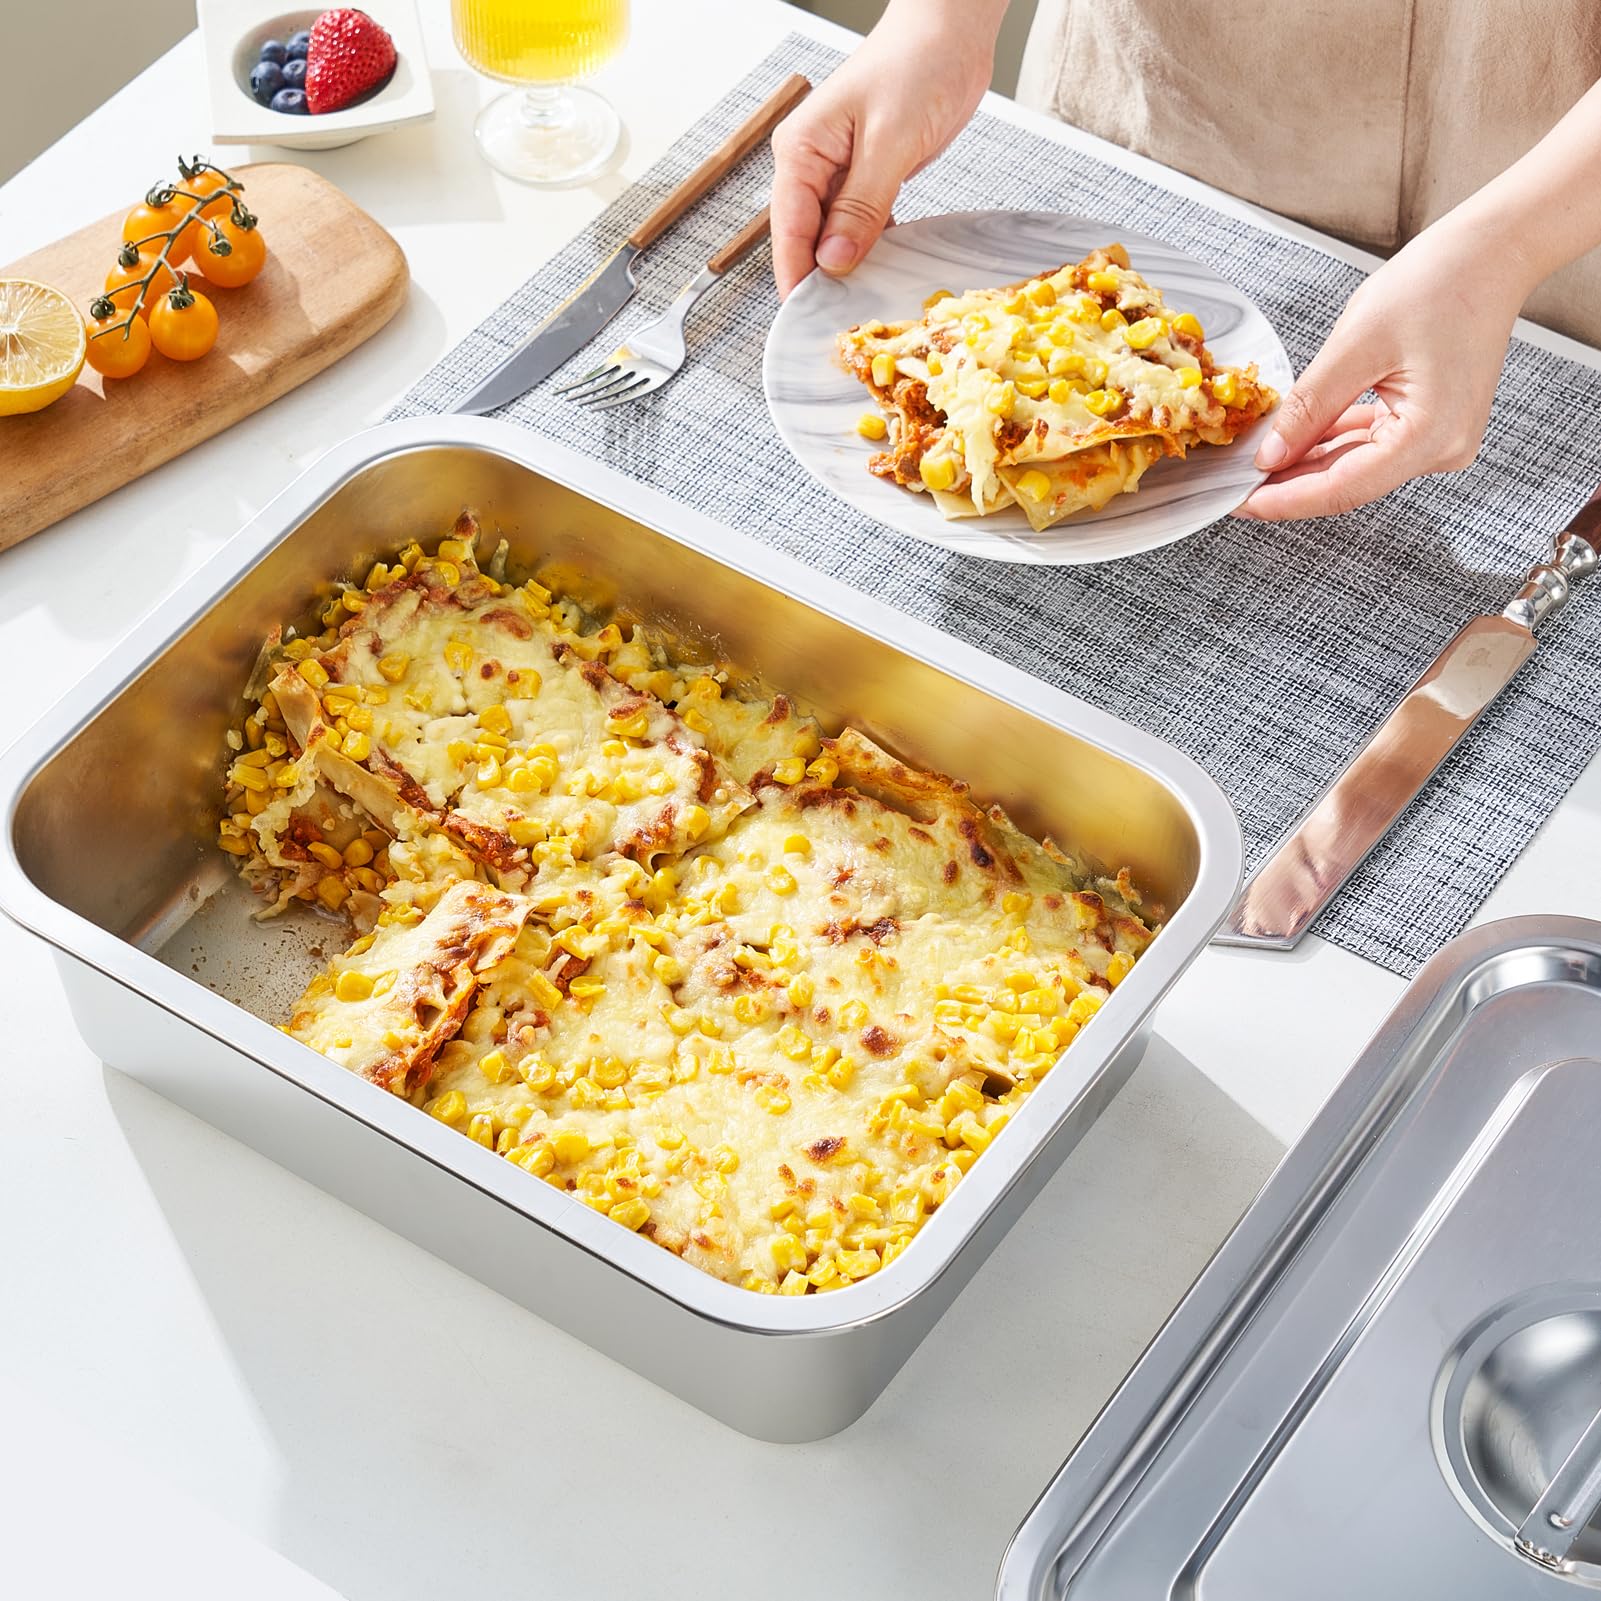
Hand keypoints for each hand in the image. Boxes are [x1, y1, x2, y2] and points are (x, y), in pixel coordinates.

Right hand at [770, 0, 1003, 297]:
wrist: (950, 29)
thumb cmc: (917, 64)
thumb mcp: (889, 140)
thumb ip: (861, 205)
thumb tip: (834, 260)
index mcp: (802, 150)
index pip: (788, 229)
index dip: (796, 278)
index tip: (806, 319)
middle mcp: (812, 163)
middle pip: (806, 238)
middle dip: (821, 280)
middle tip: (842, 325)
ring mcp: (838, 172)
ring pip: (834, 236)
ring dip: (849, 269)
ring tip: (864, 307)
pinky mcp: (866, 176)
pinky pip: (860, 225)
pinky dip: (871, 249)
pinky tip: (884, 272)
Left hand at [1239, 218, 1532, 519]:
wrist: (1490, 252)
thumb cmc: (1439, 283)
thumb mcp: (1355, 346)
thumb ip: (1308, 409)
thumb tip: (1268, 456)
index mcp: (1430, 437)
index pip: (1341, 489)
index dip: (1283, 500)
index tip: (1238, 503)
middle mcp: (1442, 449)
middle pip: (1347, 483)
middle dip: (1288, 483)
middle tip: (1234, 484)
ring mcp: (1439, 439)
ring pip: (1355, 466)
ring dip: (1306, 462)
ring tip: (1256, 458)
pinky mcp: (1431, 423)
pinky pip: (1370, 444)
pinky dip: (1331, 440)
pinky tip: (1295, 437)